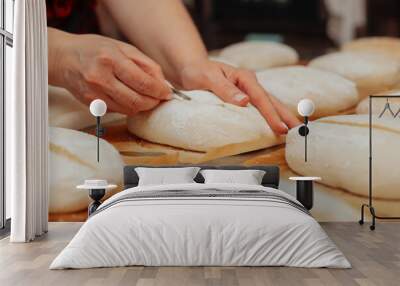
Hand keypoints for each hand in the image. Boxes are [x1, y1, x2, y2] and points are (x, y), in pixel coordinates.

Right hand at [48, 28, 170, 114]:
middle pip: (137, 100)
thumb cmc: (95, 49)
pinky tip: (128, 97)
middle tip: (159, 98)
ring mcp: (94, 94)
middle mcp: (100, 78)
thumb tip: (163, 84)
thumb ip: (145, 64)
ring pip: (129, 109)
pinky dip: (128, 107)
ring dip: (142, 106)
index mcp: (110, 59)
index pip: (142, 82)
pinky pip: (118, 111)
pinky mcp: (91, 105)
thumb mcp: (123, 47)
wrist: (64, 58)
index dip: (159, 91)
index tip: (167, 93)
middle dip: (153, 102)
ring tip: (145, 97)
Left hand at [176, 60, 300, 134]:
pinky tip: (275, 125)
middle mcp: (249, 83)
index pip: (261, 98)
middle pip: (272, 101)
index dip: (271, 114)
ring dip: (281, 116)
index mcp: (244, 78)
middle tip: (299, 130)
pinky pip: (260, 107)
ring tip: (292, 130)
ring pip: (269, 104)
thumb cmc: (198, 72)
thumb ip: (225, 89)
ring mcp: (248, 90)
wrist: (191, 69)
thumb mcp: (208, 78)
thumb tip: (244, 102)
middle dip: (286, 116)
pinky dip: (270, 116)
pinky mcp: (244, 97)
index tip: (280, 128)